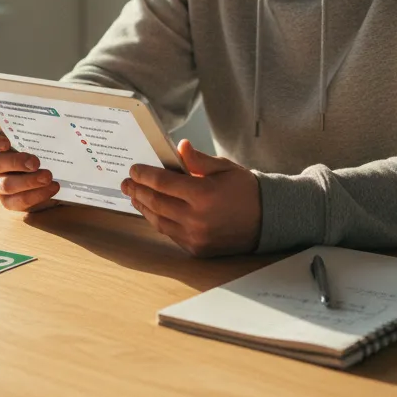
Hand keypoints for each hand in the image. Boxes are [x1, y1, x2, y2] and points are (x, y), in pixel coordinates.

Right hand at [0, 128, 59, 212]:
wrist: (49, 173)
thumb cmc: (38, 147)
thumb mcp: (35, 136)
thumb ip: (36, 128)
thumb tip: (49, 120)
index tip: (5, 142)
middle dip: (16, 163)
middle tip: (35, 162)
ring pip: (6, 185)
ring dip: (28, 182)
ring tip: (48, 177)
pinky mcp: (8, 201)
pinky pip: (18, 201)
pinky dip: (37, 195)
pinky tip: (52, 188)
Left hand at [121, 139, 260, 256]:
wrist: (269, 220)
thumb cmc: (246, 190)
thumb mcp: (224, 168)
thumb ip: (198, 160)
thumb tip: (179, 148)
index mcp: (203, 195)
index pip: (162, 183)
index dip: (144, 174)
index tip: (134, 169)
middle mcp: (196, 219)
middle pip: (156, 203)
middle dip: (138, 190)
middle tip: (127, 182)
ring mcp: (196, 237)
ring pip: (159, 221)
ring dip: (144, 207)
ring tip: (135, 196)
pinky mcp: (197, 249)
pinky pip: (170, 234)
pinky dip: (159, 221)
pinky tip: (153, 211)